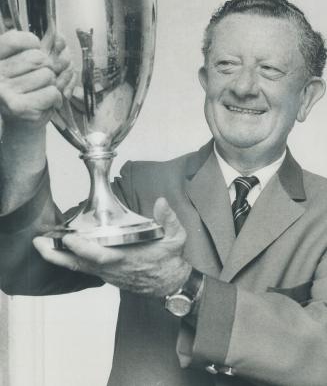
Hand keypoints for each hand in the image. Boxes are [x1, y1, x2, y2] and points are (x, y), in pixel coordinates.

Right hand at [0, 29, 74, 125]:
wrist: (19, 123)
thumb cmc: (24, 90)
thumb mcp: (22, 65)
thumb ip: (32, 48)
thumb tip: (58, 36)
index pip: (15, 39)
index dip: (32, 43)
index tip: (34, 49)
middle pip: (38, 58)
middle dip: (46, 68)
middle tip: (39, 79)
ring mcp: (6, 92)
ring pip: (47, 75)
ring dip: (51, 84)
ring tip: (40, 92)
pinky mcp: (20, 107)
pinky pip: (52, 92)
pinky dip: (55, 97)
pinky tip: (46, 102)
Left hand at [34, 198, 191, 296]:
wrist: (169, 283)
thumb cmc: (169, 259)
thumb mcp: (176, 237)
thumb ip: (169, 219)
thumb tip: (161, 202)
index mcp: (127, 258)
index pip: (101, 256)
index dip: (83, 249)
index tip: (69, 238)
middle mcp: (113, 268)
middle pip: (80, 264)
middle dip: (57, 254)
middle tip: (38, 242)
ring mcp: (107, 273)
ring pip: (78, 268)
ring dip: (57, 258)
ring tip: (40, 245)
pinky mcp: (106, 274)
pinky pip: (83, 268)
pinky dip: (67, 260)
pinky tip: (57, 251)